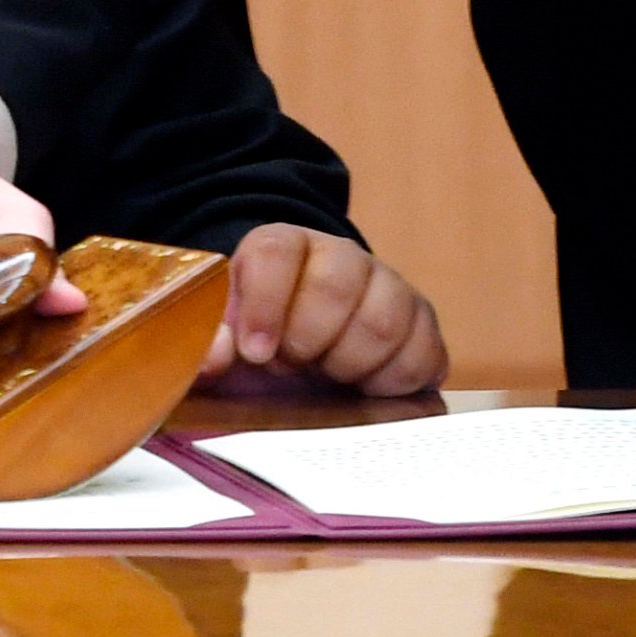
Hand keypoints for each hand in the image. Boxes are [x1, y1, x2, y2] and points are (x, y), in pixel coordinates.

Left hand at [191, 225, 450, 395]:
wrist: (311, 350)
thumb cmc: (263, 345)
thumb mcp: (227, 342)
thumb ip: (212, 345)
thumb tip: (212, 358)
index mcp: (284, 248)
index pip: (275, 252)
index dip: (264, 303)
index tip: (256, 353)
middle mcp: (341, 257)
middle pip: (336, 285)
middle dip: (309, 339)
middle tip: (294, 365)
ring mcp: (388, 286)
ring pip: (384, 320)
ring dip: (350, 363)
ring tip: (329, 375)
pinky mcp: (422, 324)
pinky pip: (423, 351)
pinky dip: (392, 381)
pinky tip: (366, 388)